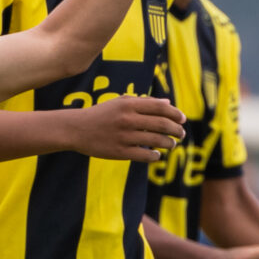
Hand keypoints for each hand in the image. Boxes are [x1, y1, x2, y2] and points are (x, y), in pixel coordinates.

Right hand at [65, 95, 183, 161]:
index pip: (160, 108)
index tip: (182, 119)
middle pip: (162, 125)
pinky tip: (157, 155)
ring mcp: (123, 136)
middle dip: (176, 130)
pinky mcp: (119, 152)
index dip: (175, 114)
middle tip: (181, 134)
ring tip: (171, 144)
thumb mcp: (120, 102)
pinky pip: (144, 155)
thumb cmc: (101, 114)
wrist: (76, 129)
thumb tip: (168, 103)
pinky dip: (155, 156)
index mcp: (129, 104)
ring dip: (169, 144)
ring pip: (156, 141)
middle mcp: (127, 119)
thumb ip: (144, 102)